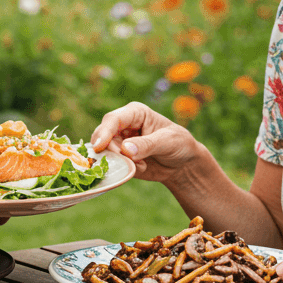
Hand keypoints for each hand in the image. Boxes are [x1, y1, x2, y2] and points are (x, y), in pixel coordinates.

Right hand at [88, 101, 210, 182]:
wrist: (183, 164)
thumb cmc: (179, 144)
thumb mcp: (168, 141)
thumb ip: (147, 144)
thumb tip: (125, 149)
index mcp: (135, 113)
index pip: (113, 119)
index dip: (104, 132)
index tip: (100, 147)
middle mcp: (123, 126)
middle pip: (102, 136)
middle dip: (112, 151)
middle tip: (130, 161)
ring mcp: (119, 143)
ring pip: (104, 153)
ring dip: (120, 162)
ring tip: (142, 164)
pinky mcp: (120, 158)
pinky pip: (112, 165)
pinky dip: (122, 170)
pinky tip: (142, 168)